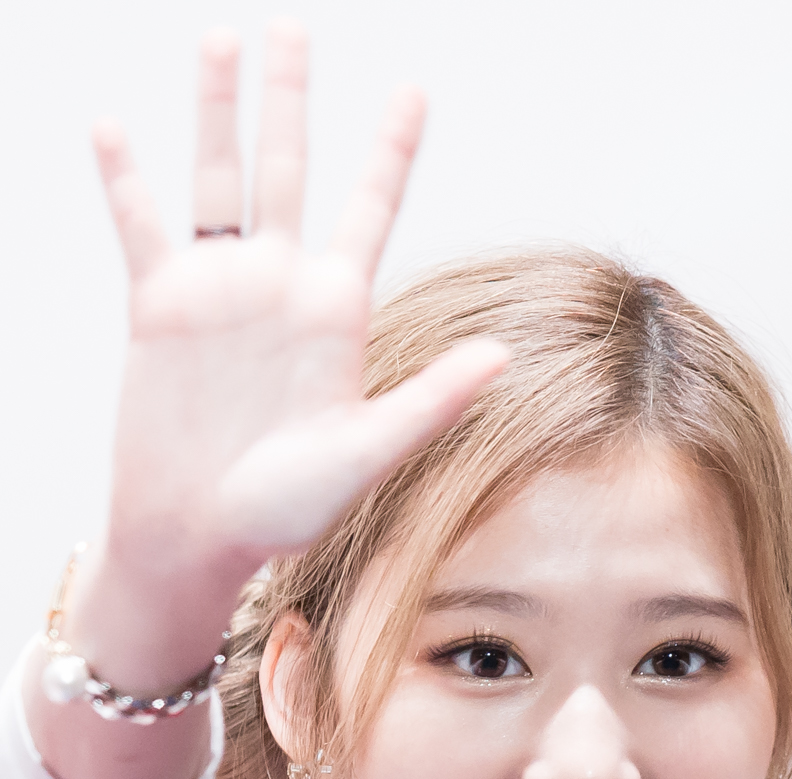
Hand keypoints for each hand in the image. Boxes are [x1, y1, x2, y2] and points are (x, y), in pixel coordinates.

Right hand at [68, 21, 505, 697]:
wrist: (199, 538)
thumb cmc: (285, 513)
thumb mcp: (368, 453)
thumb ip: (429, 400)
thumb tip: (501, 356)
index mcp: (336, 312)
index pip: (369, 209)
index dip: (391, 151)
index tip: (415, 89)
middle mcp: (279, 286)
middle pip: (288, 167)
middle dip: (290, 97)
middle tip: (292, 25)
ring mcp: (219, 289)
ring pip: (218, 175)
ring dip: (217, 109)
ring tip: (221, 39)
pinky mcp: (159, 304)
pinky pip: (140, 224)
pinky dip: (125, 176)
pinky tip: (115, 127)